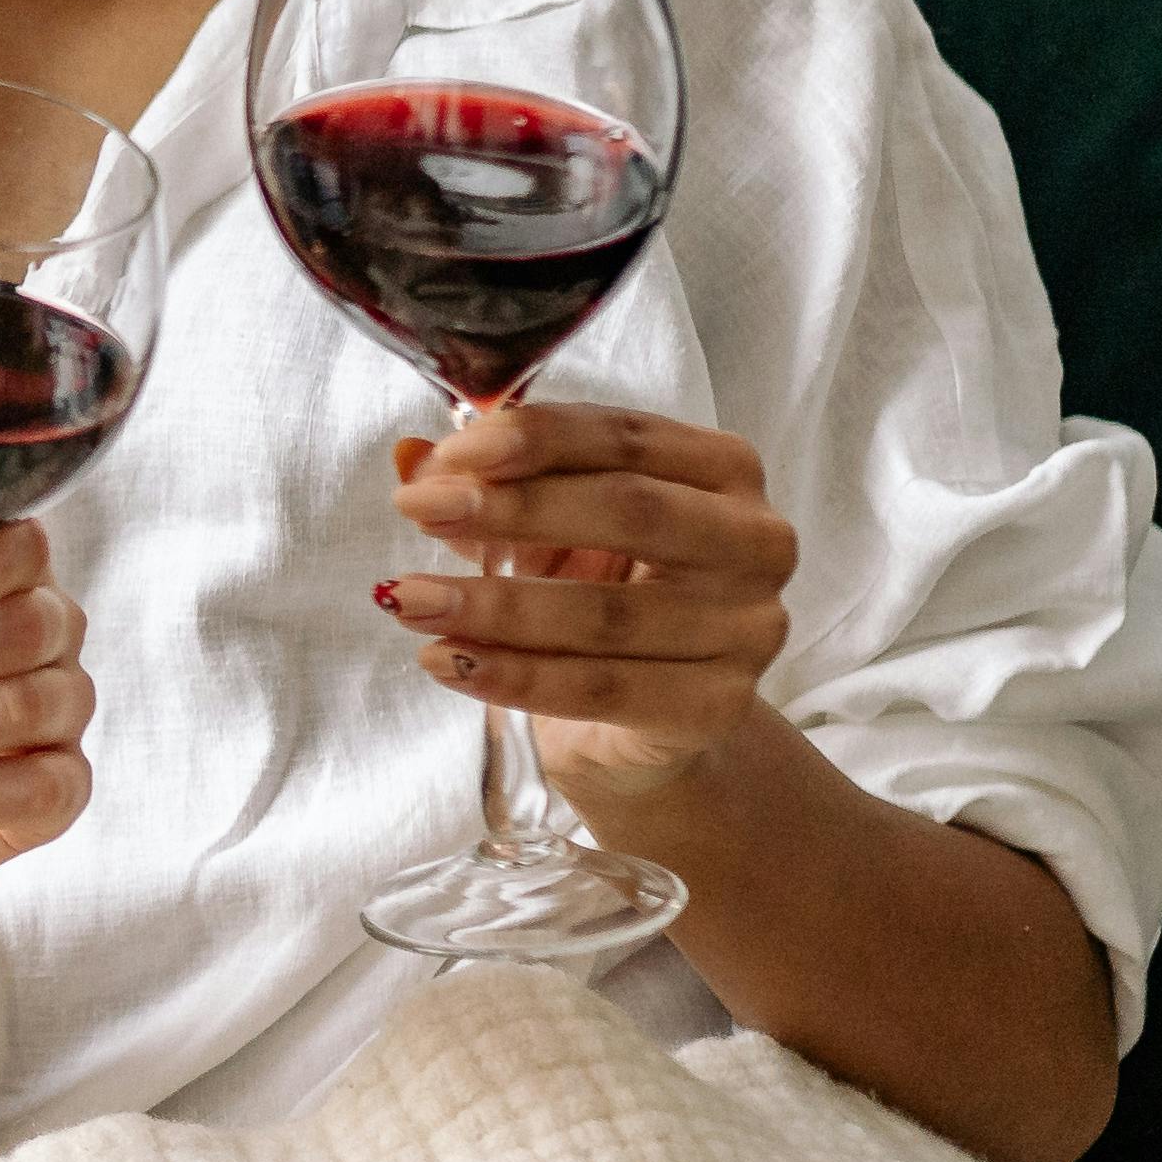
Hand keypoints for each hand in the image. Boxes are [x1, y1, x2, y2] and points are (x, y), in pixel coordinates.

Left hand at [384, 404, 799, 798]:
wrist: (639, 725)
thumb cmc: (600, 597)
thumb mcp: (547, 531)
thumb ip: (491, 486)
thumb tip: (412, 457)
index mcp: (723, 471)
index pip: (627, 436)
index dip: (535, 439)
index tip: (449, 455)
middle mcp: (755, 541)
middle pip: (629, 509)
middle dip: (512, 508)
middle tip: (418, 511)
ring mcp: (747, 628)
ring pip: (605, 612)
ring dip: (492, 604)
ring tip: (407, 597)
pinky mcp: (719, 706)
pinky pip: (602, 688)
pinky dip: (513, 675)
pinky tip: (444, 660)